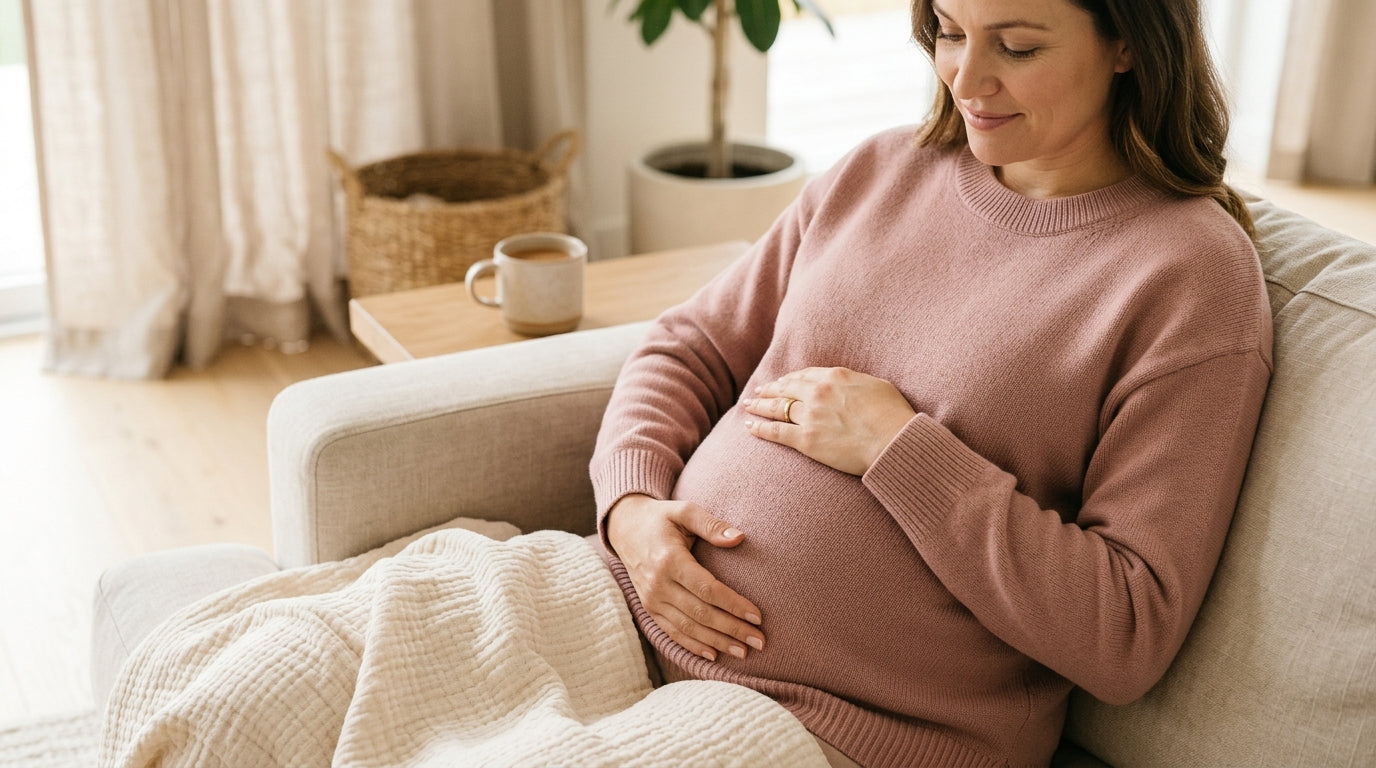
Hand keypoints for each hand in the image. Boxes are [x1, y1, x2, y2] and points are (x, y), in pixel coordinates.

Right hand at [605, 494, 764, 661]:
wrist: (624, 528)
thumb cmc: (660, 519)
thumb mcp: (684, 511)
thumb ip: (711, 525)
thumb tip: (739, 537)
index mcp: (669, 560)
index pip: (707, 589)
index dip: (733, 605)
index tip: (758, 617)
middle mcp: (658, 584)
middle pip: (701, 613)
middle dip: (732, 630)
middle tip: (759, 641)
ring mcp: (651, 599)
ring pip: (688, 628)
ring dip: (717, 642)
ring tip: (743, 652)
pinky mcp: (649, 608)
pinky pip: (672, 632)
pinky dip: (693, 646)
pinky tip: (714, 655)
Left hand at [743, 367, 915, 475]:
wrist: (893, 441)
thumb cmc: (893, 415)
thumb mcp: (877, 386)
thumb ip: (856, 382)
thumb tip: (848, 384)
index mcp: (835, 377)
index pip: (805, 375)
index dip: (791, 379)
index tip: (784, 382)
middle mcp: (818, 392)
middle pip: (786, 388)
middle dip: (770, 389)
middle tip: (759, 391)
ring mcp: (810, 416)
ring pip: (777, 408)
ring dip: (760, 406)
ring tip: (749, 406)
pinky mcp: (807, 440)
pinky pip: (776, 432)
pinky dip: (761, 429)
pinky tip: (750, 427)